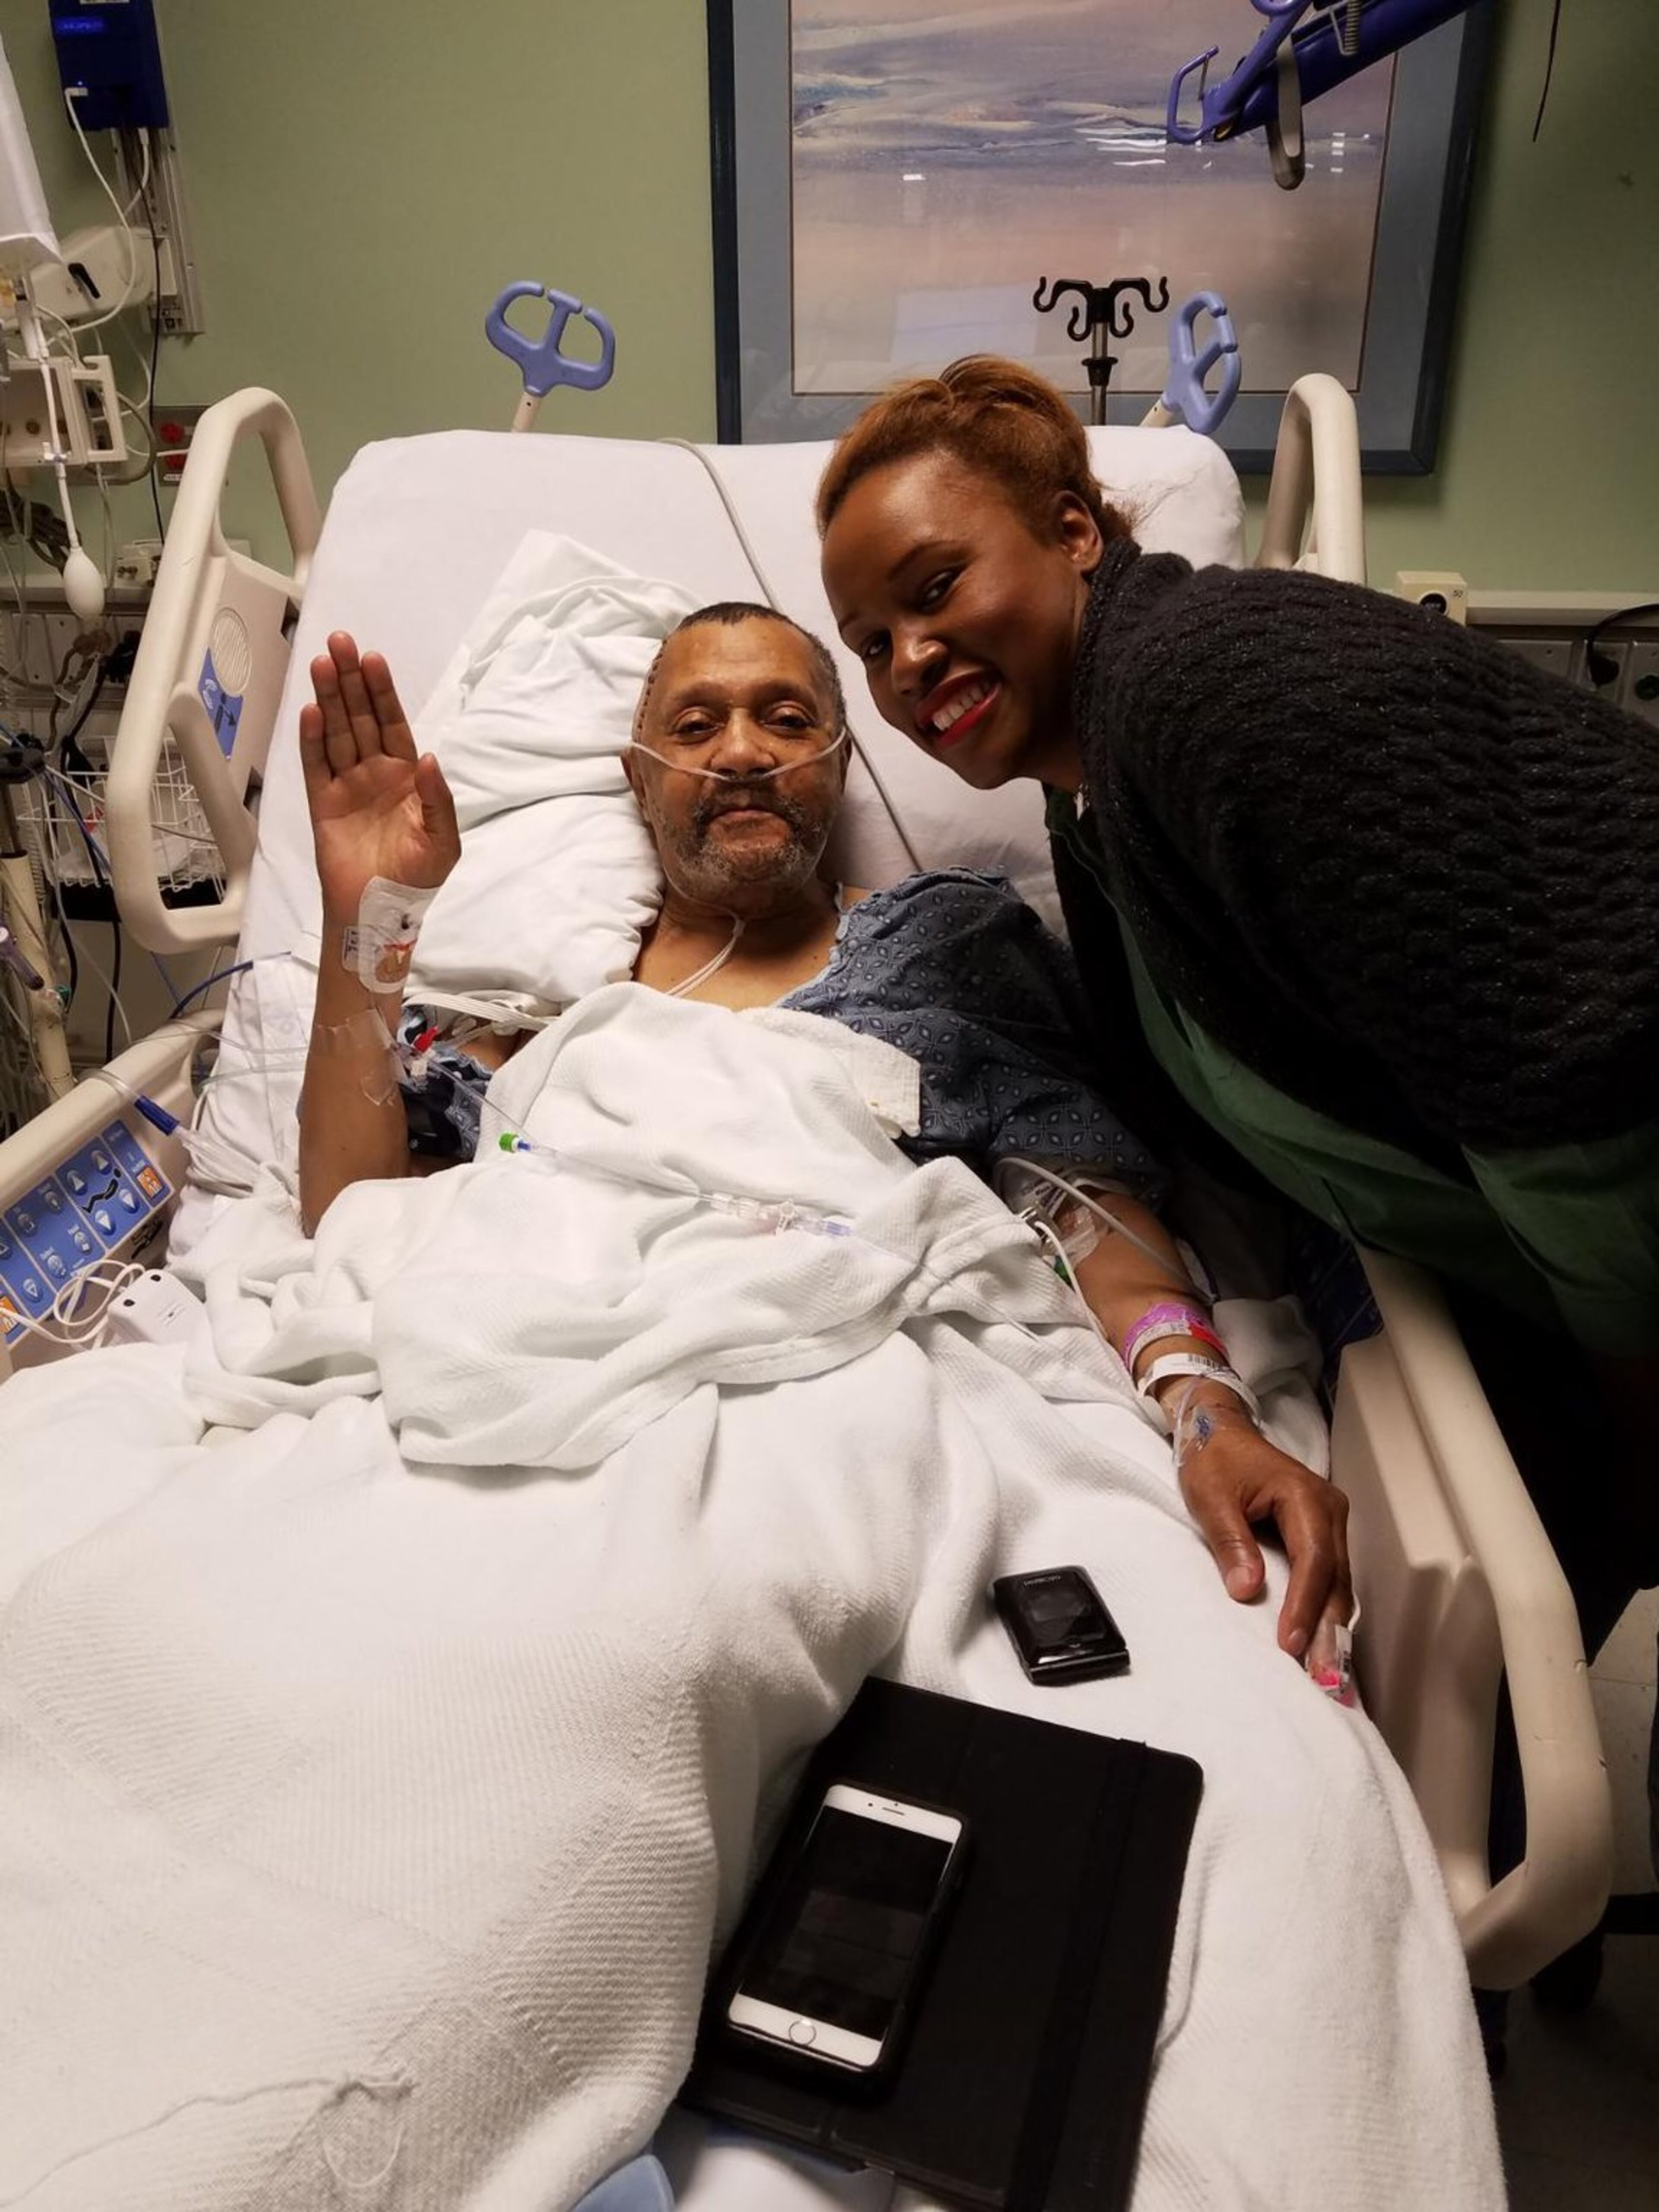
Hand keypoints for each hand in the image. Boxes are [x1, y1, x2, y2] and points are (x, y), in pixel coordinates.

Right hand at [300, 632, 460, 922]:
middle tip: (340, 643)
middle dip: (351, 681)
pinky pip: (316, 765)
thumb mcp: (443, 840)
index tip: (373, 660)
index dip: (383, 693)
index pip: (393, 724)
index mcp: (407, 778)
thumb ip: (438, 799)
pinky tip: (311, 711)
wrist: (380, 914)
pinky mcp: (323, 804)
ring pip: (336, 732)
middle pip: (361, 718)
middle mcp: (375, 773)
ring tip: (322, 664)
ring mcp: (347, 786)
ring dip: (329, 698)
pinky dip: (312, 739)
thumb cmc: (416, 879)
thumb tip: (428, 757)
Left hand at [1172, 1399, 1352, 1661]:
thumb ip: (1231, 1542)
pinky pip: (1329, 1577)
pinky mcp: (1321, 1534)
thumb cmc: (1213, 1460)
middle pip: (1335, 1578)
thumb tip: (1248, 1590)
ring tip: (1324, 1672)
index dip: (1304, 1605)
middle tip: (1323, 1677)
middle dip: (1327, 1629)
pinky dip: (1324, 1609)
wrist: (1218, 1432)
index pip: (1313, 1561)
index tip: (1290, 1644)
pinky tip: (1320, 1642)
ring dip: (1330, 1626)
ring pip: (1338, 1582)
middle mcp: (1328, 1509)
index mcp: (1304, 1496)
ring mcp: (1330, 1522)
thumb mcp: (1211, 1497)